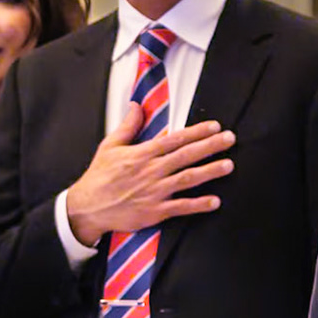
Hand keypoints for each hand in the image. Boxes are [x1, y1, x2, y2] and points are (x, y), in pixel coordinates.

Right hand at [62, 103, 234, 244]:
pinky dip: (198, 205)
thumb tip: (136, 105)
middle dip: (211, 145)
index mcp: (142, 154)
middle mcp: (151, 171)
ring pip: (188, 179)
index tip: (214, 126)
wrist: (87, 207)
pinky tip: (215, 201)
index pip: (175, 139)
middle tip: (230, 139)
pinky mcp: (154, 212)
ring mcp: (154, 192)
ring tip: (228, 165)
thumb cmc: (98, 178)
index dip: (197, 132)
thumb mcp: (109, 146)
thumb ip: (128, 126)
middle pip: (186, 155)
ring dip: (210, 171)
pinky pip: (181, 208)